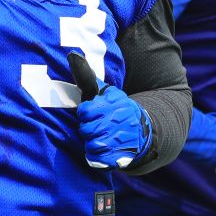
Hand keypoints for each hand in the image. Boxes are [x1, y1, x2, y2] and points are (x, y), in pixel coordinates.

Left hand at [68, 53, 152, 168]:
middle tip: (93, 127)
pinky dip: (96, 156)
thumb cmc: (116, 110)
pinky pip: (98, 159)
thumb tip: (73, 56)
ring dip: (91, 142)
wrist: (142, 130)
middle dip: (87, 129)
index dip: (84, 114)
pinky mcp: (120, 156)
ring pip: (92, 145)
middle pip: (87, 130)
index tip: (88, 114)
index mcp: (114, 105)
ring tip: (97, 137)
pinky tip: (101, 149)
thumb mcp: (107, 93)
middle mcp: (119, 122)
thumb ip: (89, 79)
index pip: (86, 111)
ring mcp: (120, 140)